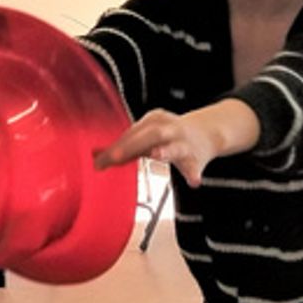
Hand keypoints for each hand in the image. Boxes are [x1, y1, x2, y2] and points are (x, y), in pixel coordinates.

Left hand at [93, 107, 221, 188]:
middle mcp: (168, 129)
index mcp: (152, 121)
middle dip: (131, 145)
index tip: (98, 160)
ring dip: (165, 151)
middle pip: (149, 135)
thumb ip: (123, 146)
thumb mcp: (146, 136)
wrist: (207, 133)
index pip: (131, 134)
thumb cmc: (169, 136)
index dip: (115, 147)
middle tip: (114, 157)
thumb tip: (94, 154)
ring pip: (175, 146)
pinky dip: (193, 173)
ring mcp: (184, 143)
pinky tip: (193, 182)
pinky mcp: (197, 158)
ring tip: (156, 156)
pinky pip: (196, 166)